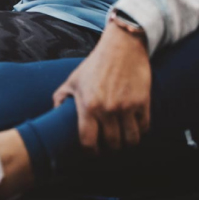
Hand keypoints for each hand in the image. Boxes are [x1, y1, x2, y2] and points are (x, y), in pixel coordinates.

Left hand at [52, 23, 150, 153]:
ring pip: (131, 140)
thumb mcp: (74, 79)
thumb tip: (54, 113)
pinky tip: (133, 127)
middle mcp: (107, 109)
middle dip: (111, 149)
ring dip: (127, 143)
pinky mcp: (143, 102)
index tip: (92, 152)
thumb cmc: (95, 64)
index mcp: (88, 105)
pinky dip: (140, 131)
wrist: (122, 47)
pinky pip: (144, 128)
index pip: (88, 142)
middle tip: (109, 147)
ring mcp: (127, 107)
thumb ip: (61, 97)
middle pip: (113, 145)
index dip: (90, 152)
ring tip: (123, 140)